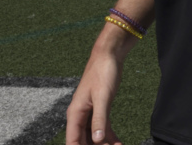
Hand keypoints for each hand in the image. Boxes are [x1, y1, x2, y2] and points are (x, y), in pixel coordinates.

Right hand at [66, 25, 137, 144]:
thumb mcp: (102, 97)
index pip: (72, 141)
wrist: (109, 55)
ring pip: (94, 137)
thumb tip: (97, 140)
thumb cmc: (102, 72)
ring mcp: (90, 113)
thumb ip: (99, 120)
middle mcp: (80, 116)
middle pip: (83, 141)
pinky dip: (110, 138)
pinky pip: (103, 129)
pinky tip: (119, 144)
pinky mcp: (100, 110)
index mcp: (75, 113)